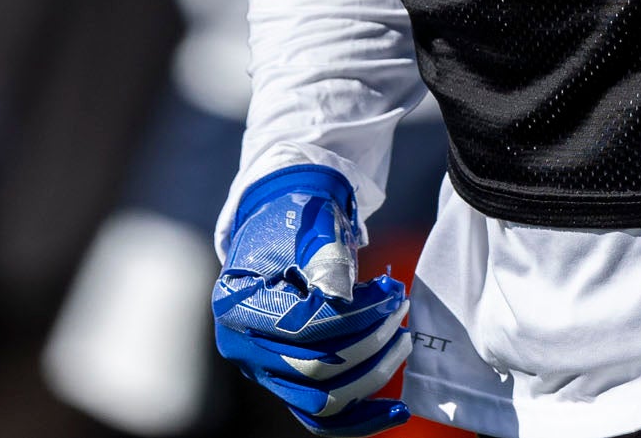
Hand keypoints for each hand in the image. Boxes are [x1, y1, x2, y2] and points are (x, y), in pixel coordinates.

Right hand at [212, 165, 411, 434]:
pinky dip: (360, 417)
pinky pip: (322, 416)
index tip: (392, 296)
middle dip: (370, 344)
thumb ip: (324, 261)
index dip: (357, 317)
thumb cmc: (295, 223)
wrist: (280, 228)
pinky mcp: (286, 383)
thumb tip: (343, 301)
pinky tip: (397, 410)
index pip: (303, 327)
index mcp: (238, 305)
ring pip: (321, 401)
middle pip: (313, 370)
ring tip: (402, 341)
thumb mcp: (308, 229)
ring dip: (371, 376)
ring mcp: (262, 371)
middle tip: (400, 314)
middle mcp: (243, 347)